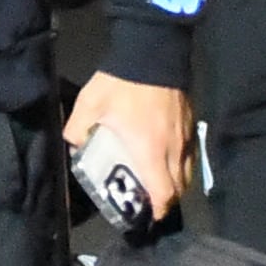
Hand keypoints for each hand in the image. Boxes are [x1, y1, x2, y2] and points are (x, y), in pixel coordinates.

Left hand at [65, 72, 192, 219]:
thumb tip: (75, 145)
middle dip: (166, 200)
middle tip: (149, 202)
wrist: (153, 48)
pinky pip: (190, 152)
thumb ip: (77, 130)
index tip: (149, 216)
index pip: (163, 192)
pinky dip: (181, 163)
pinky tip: (167, 157)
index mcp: (150, 150)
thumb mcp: (90, 105)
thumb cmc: (122, 82)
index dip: (158, 209)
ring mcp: (185, 134)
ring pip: (187, 171)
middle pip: (179, 187)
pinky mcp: (191, 121)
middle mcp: (173, 148)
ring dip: (176, 183)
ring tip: (159, 183)